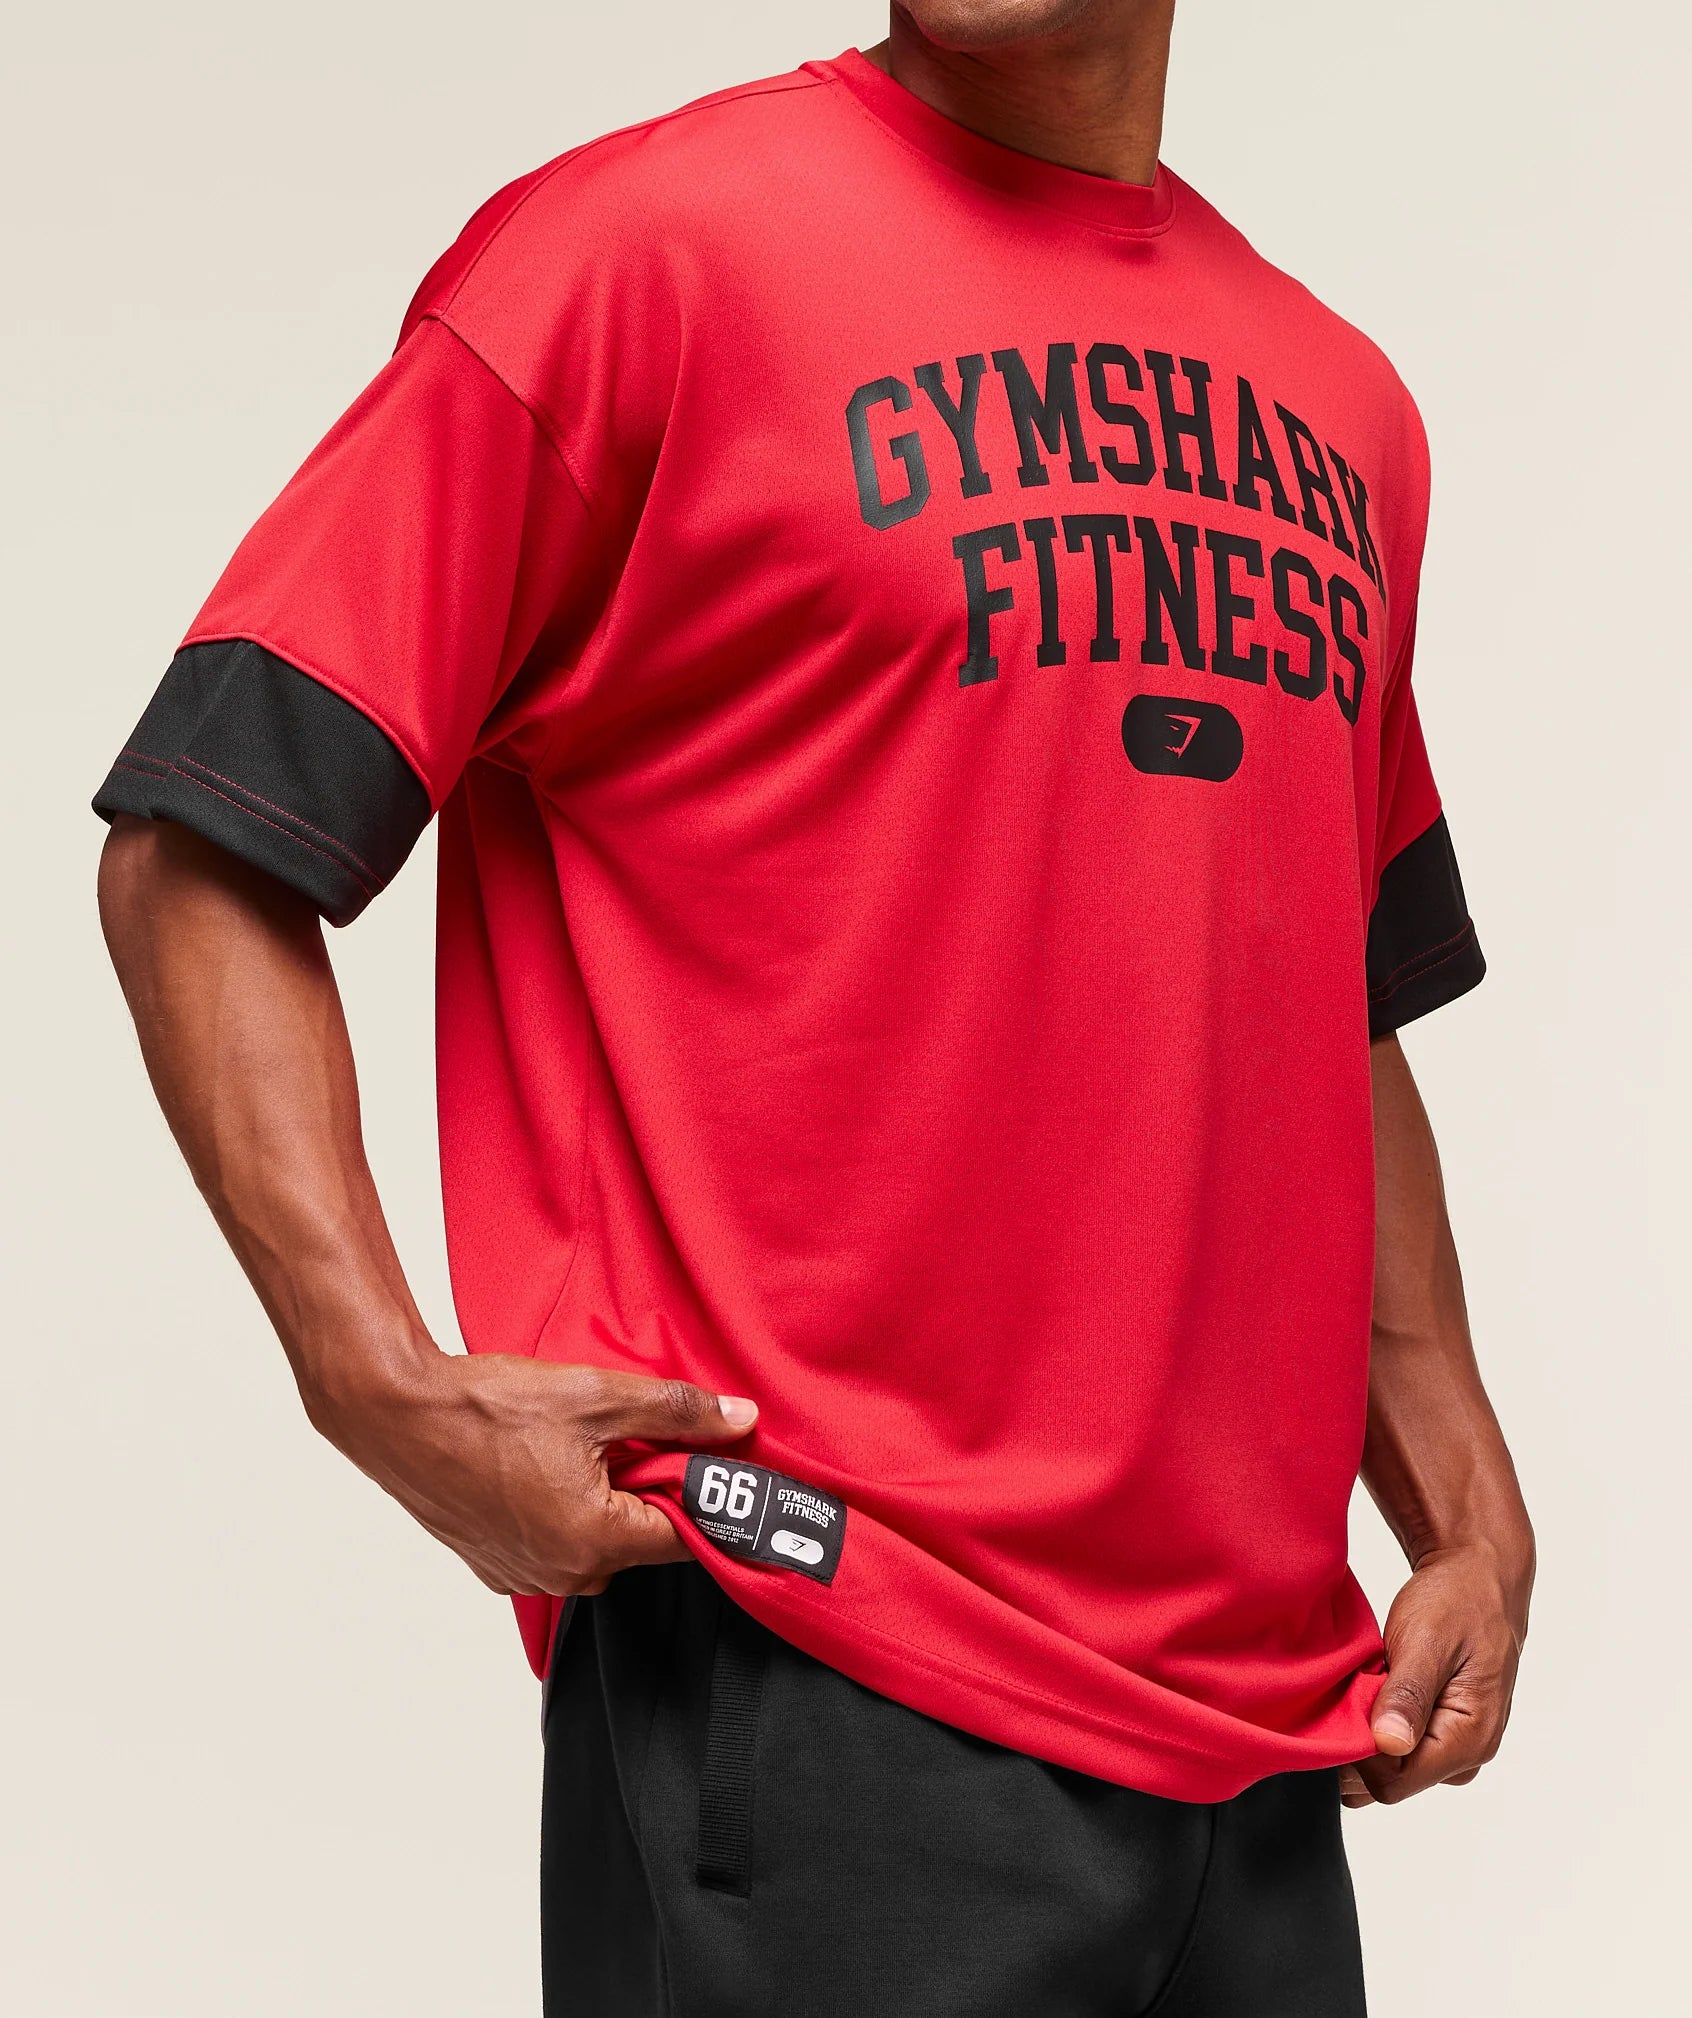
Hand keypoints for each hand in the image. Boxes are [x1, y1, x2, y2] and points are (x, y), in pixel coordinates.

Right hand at [311, 1351, 757, 1596]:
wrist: (397, 1416)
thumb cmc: (488, 1408)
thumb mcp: (598, 1395)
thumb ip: (678, 1411)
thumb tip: (738, 1420)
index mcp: (596, 1540)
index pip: (685, 1537)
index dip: (704, 1497)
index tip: (715, 1465)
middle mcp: (564, 1573)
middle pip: (641, 1540)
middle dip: (648, 1491)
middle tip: (633, 1437)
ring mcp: (525, 1575)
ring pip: (598, 1544)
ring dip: (603, 1502)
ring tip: (578, 1446)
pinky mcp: (496, 1566)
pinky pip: (555, 1546)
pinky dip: (562, 1512)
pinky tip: (544, 1466)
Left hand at [1340, 1540, 1531, 1806]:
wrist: (1477, 1577)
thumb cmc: (1456, 1601)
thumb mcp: (1426, 1640)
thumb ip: (1408, 1695)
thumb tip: (1389, 1744)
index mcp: (1470, 1740)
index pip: (1393, 1784)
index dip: (1358, 1753)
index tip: (1348, 1705)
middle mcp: (1468, 1755)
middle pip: (1390, 1781)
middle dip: (1361, 1744)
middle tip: (1357, 1689)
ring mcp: (1457, 1747)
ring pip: (1391, 1768)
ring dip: (1369, 1732)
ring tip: (1370, 1683)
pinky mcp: (1443, 1732)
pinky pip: (1400, 1748)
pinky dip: (1379, 1724)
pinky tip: (1377, 1688)